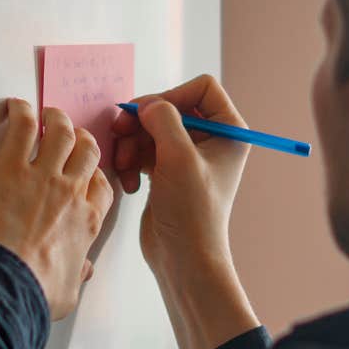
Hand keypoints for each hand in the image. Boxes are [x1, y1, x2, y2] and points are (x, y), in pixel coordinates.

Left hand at [0, 99, 113, 320]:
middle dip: (81, 139)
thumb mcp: (68, 292)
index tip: (85, 171)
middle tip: (70, 136)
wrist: (7, 284)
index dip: (94, 173)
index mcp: (88, 222)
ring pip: (61, 132)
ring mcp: (43, 176)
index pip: (102, 184)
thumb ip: (77, 275)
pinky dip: (22, 111)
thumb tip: (82, 272)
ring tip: (48, 115)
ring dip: (56, 119)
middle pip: (87, 151)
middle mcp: (72, 193)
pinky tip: (16, 107)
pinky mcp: (10, 167)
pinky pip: (23, 127)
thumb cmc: (35, 292)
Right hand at [112, 74, 258, 348]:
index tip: (151, 115)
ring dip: (132, 143)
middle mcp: (211, 140)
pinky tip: (131, 184)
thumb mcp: (179, 158)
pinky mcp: (168, 172)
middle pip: (170, 107)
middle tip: (119, 132)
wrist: (183, 260)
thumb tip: (147, 104)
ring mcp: (188, 157)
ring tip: (124, 165)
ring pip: (151, 129)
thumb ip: (164, 120)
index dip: (173, 95)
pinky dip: (132, 161)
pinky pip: (143, 150)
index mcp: (229, 132)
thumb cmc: (192, 212)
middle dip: (142, 122)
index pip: (201, 88)